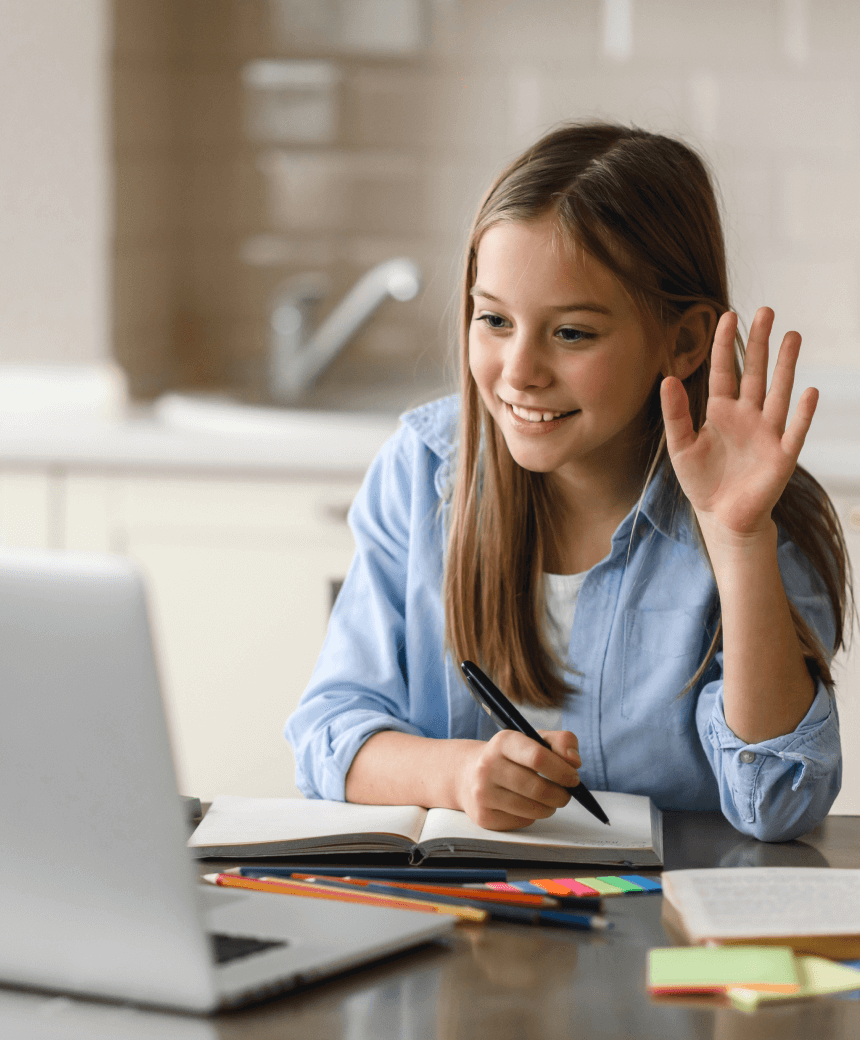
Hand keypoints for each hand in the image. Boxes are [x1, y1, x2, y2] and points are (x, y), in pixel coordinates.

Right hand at [455, 729, 580, 830]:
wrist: (468, 774)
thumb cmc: (511, 756)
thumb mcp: (534, 739)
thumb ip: (562, 742)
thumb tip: (574, 761)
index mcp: (503, 741)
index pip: (538, 757)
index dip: (562, 770)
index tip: (573, 777)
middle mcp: (488, 765)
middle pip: (537, 788)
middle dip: (561, 795)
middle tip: (566, 794)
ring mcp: (483, 792)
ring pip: (532, 809)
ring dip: (549, 808)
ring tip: (549, 800)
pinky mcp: (483, 816)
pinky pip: (521, 821)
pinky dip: (532, 816)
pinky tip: (527, 805)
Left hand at [660, 307, 817, 542]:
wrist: (722, 517)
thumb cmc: (702, 481)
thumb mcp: (681, 446)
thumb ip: (675, 414)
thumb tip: (668, 379)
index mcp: (721, 411)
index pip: (725, 370)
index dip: (726, 344)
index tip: (728, 315)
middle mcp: (747, 415)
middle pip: (755, 372)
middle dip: (760, 343)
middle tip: (766, 311)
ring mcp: (767, 433)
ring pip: (778, 392)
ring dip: (786, 365)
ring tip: (792, 335)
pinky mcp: (781, 455)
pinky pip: (795, 430)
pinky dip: (803, 413)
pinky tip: (808, 390)